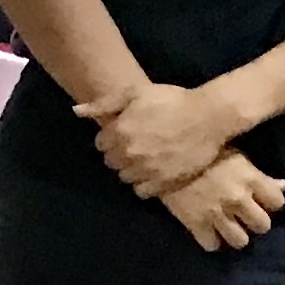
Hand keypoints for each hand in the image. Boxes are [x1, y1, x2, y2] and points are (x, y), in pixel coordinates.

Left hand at [78, 80, 241, 197]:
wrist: (209, 116)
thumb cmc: (172, 100)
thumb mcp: (136, 93)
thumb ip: (104, 104)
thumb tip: (76, 111)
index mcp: (119, 131)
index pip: (100, 144)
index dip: (111, 137)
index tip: (125, 132)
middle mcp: (129, 153)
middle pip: (110, 162)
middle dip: (119, 153)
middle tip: (136, 144)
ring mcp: (146, 170)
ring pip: (124, 177)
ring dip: (130, 169)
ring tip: (146, 157)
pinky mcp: (163, 183)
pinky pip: (141, 191)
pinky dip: (144, 184)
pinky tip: (153, 171)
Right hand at [158, 148, 284, 252]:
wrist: (164, 156)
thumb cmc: (203, 152)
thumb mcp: (236, 156)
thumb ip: (261, 175)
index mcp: (251, 178)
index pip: (278, 202)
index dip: (271, 202)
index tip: (261, 199)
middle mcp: (238, 199)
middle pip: (262, 226)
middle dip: (255, 222)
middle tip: (244, 216)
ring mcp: (217, 213)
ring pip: (240, 241)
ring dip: (235, 235)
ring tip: (228, 227)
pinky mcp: (196, 223)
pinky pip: (212, 245)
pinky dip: (211, 241)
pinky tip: (208, 232)